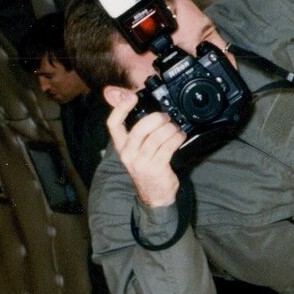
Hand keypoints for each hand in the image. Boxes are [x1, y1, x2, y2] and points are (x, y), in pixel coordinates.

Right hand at [104, 86, 186, 208]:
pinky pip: (168, 147)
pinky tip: (180, 136)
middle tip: (165, 117)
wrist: (154, 195)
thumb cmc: (147, 168)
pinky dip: (177, 138)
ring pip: (157, 138)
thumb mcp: (137, 151)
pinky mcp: (156, 168)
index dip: (120, 109)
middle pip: (139, 129)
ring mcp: (142, 162)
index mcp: (121, 147)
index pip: (113, 125)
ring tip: (175, 128)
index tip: (132, 97)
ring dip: (170, 129)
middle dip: (156, 119)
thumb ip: (138, 131)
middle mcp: (128, 154)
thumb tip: (141, 108)